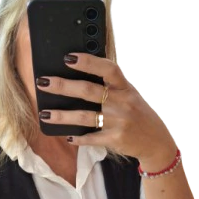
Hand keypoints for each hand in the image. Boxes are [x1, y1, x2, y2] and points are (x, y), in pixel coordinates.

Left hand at [36, 53, 175, 162]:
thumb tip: (79, 76)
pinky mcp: (115, 140)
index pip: (108, 68)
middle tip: (43, 82)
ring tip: (44, 114)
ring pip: (84, 117)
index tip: (68, 57)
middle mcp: (122, 103)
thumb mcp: (130, 95)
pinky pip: (91, 138)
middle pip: (88, 91)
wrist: (156, 141)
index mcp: (125, 88)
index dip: (88, 62)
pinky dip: (78, 138)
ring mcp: (118, 122)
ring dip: (62, 116)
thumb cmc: (137, 114)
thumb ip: (110, 86)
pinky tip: (67, 136)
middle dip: (63, 86)